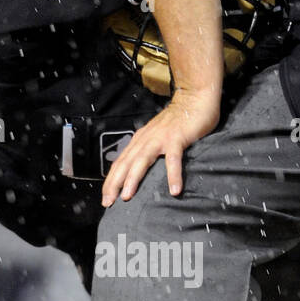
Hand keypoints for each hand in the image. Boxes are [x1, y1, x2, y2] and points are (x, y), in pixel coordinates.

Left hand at [101, 90, 219, 205]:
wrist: (194, 98)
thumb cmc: (178, 122)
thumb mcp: (157, 136)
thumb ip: (149, 151)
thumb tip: (141, 171)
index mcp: (140, 140)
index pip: (120, 162)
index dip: (111, 180)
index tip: (106, 198)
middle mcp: (146, 139)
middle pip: (125, 163)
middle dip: (114, 183)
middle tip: (108, 202)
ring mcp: (160, 138)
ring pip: (142, 160)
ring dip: (133, 179)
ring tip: (127, 197)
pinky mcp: (177, 138)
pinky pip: (173, 159)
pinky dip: (173, 175)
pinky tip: (174, 190)